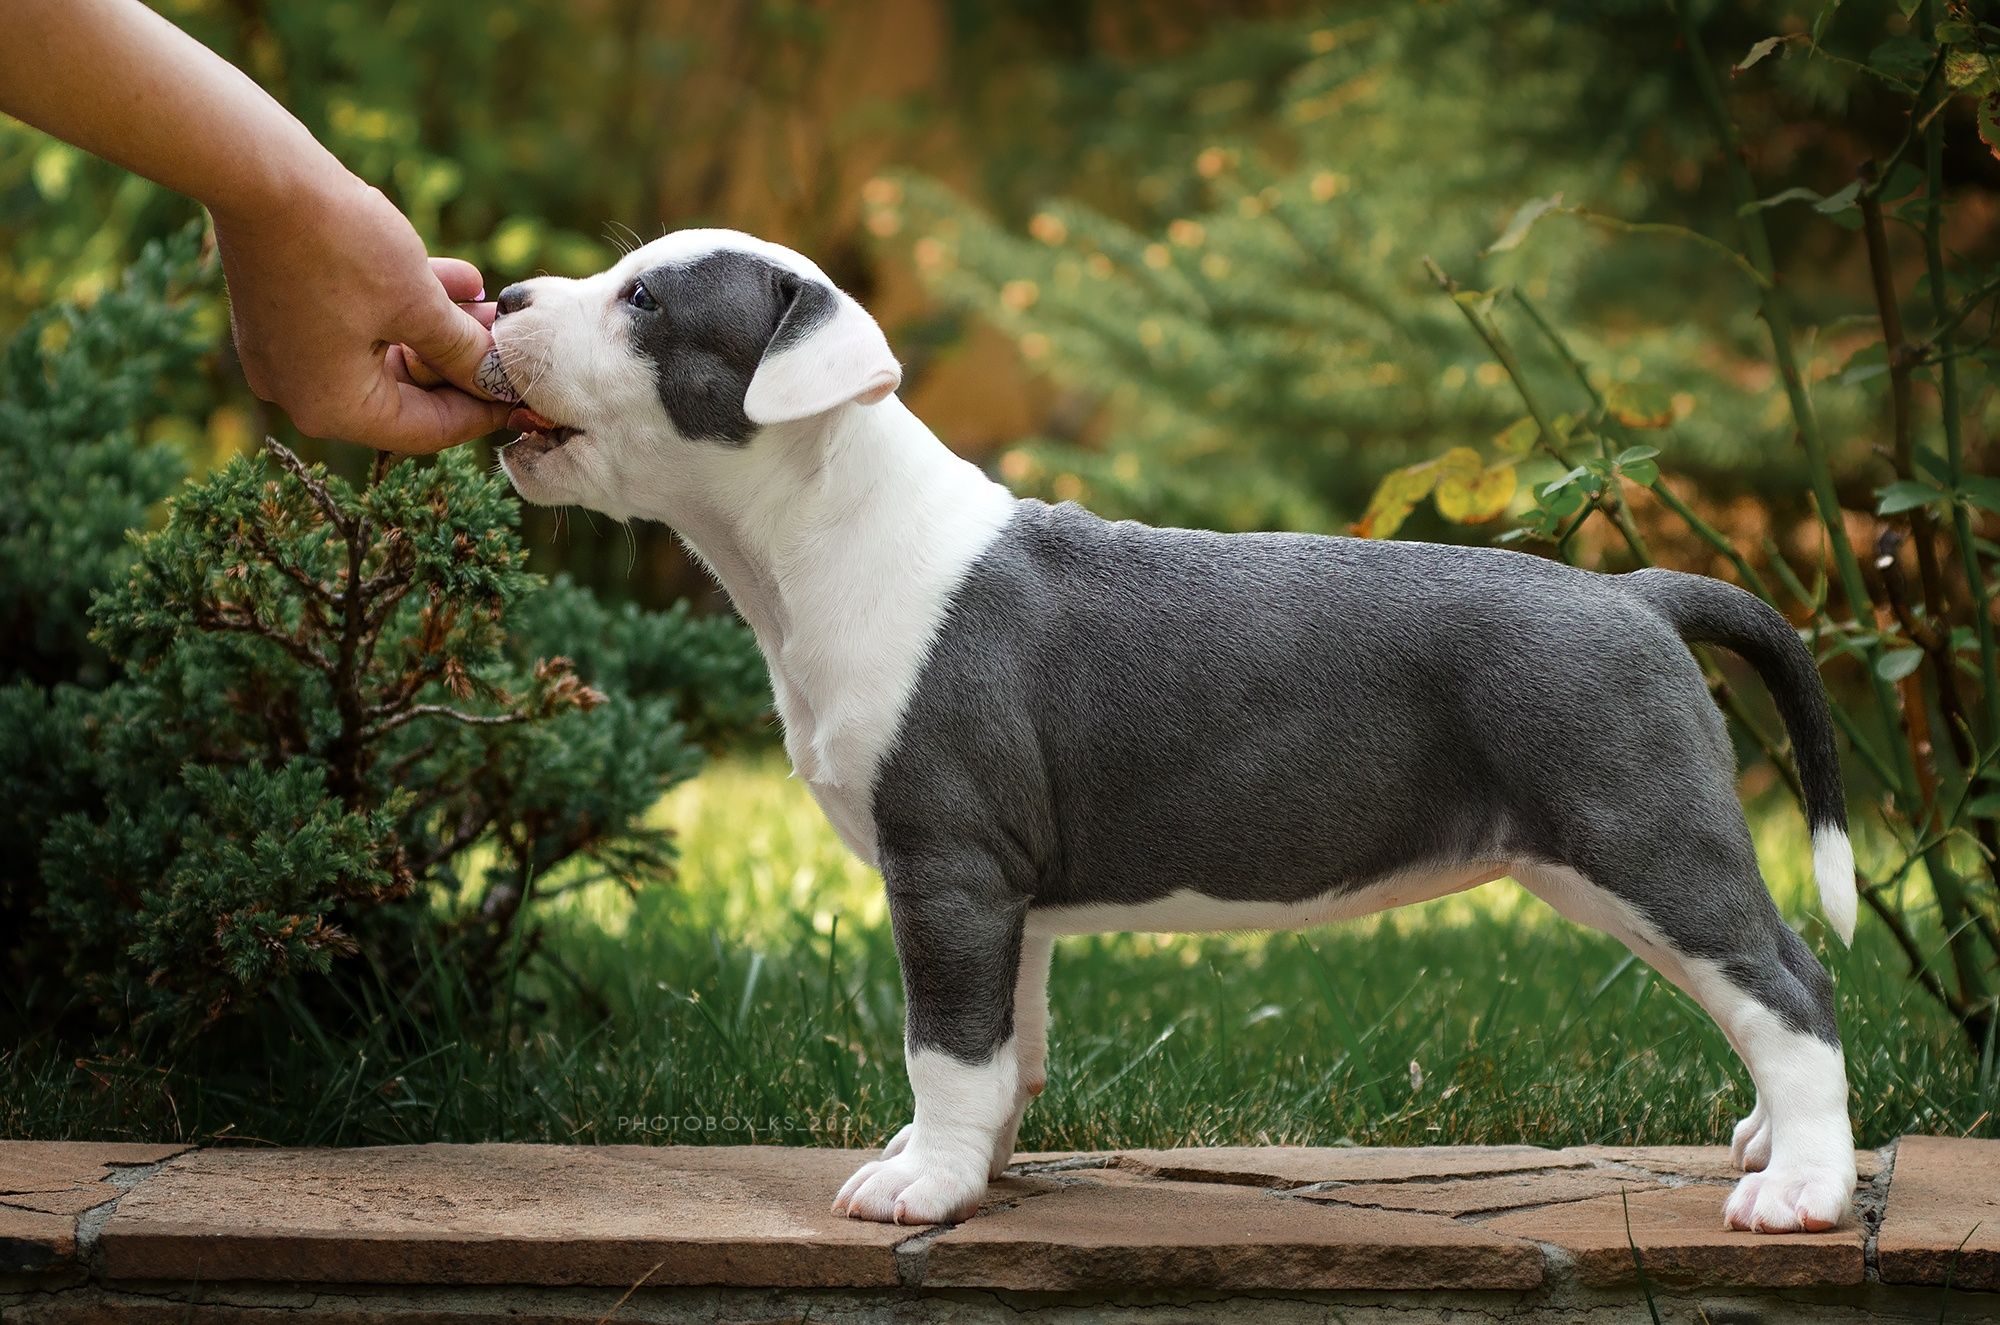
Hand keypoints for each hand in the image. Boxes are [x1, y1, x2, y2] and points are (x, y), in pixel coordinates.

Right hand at [211, 168, 511, 452]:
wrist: (258, 170)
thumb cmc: (340, 243)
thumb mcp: (419, 304)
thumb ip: (464, 352)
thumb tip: (499, 380)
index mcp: (333, 408)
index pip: (426, 430)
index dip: (483, 410)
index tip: (524, 393)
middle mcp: (301, 393)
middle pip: (404, 395)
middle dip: (461, 362)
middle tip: (509, 340)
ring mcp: (286, 355)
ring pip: (384, 354)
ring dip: (439, 328)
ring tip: (489, 301)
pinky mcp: (281, 315)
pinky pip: (354, 325)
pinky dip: (401, 306)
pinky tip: (457, 276)